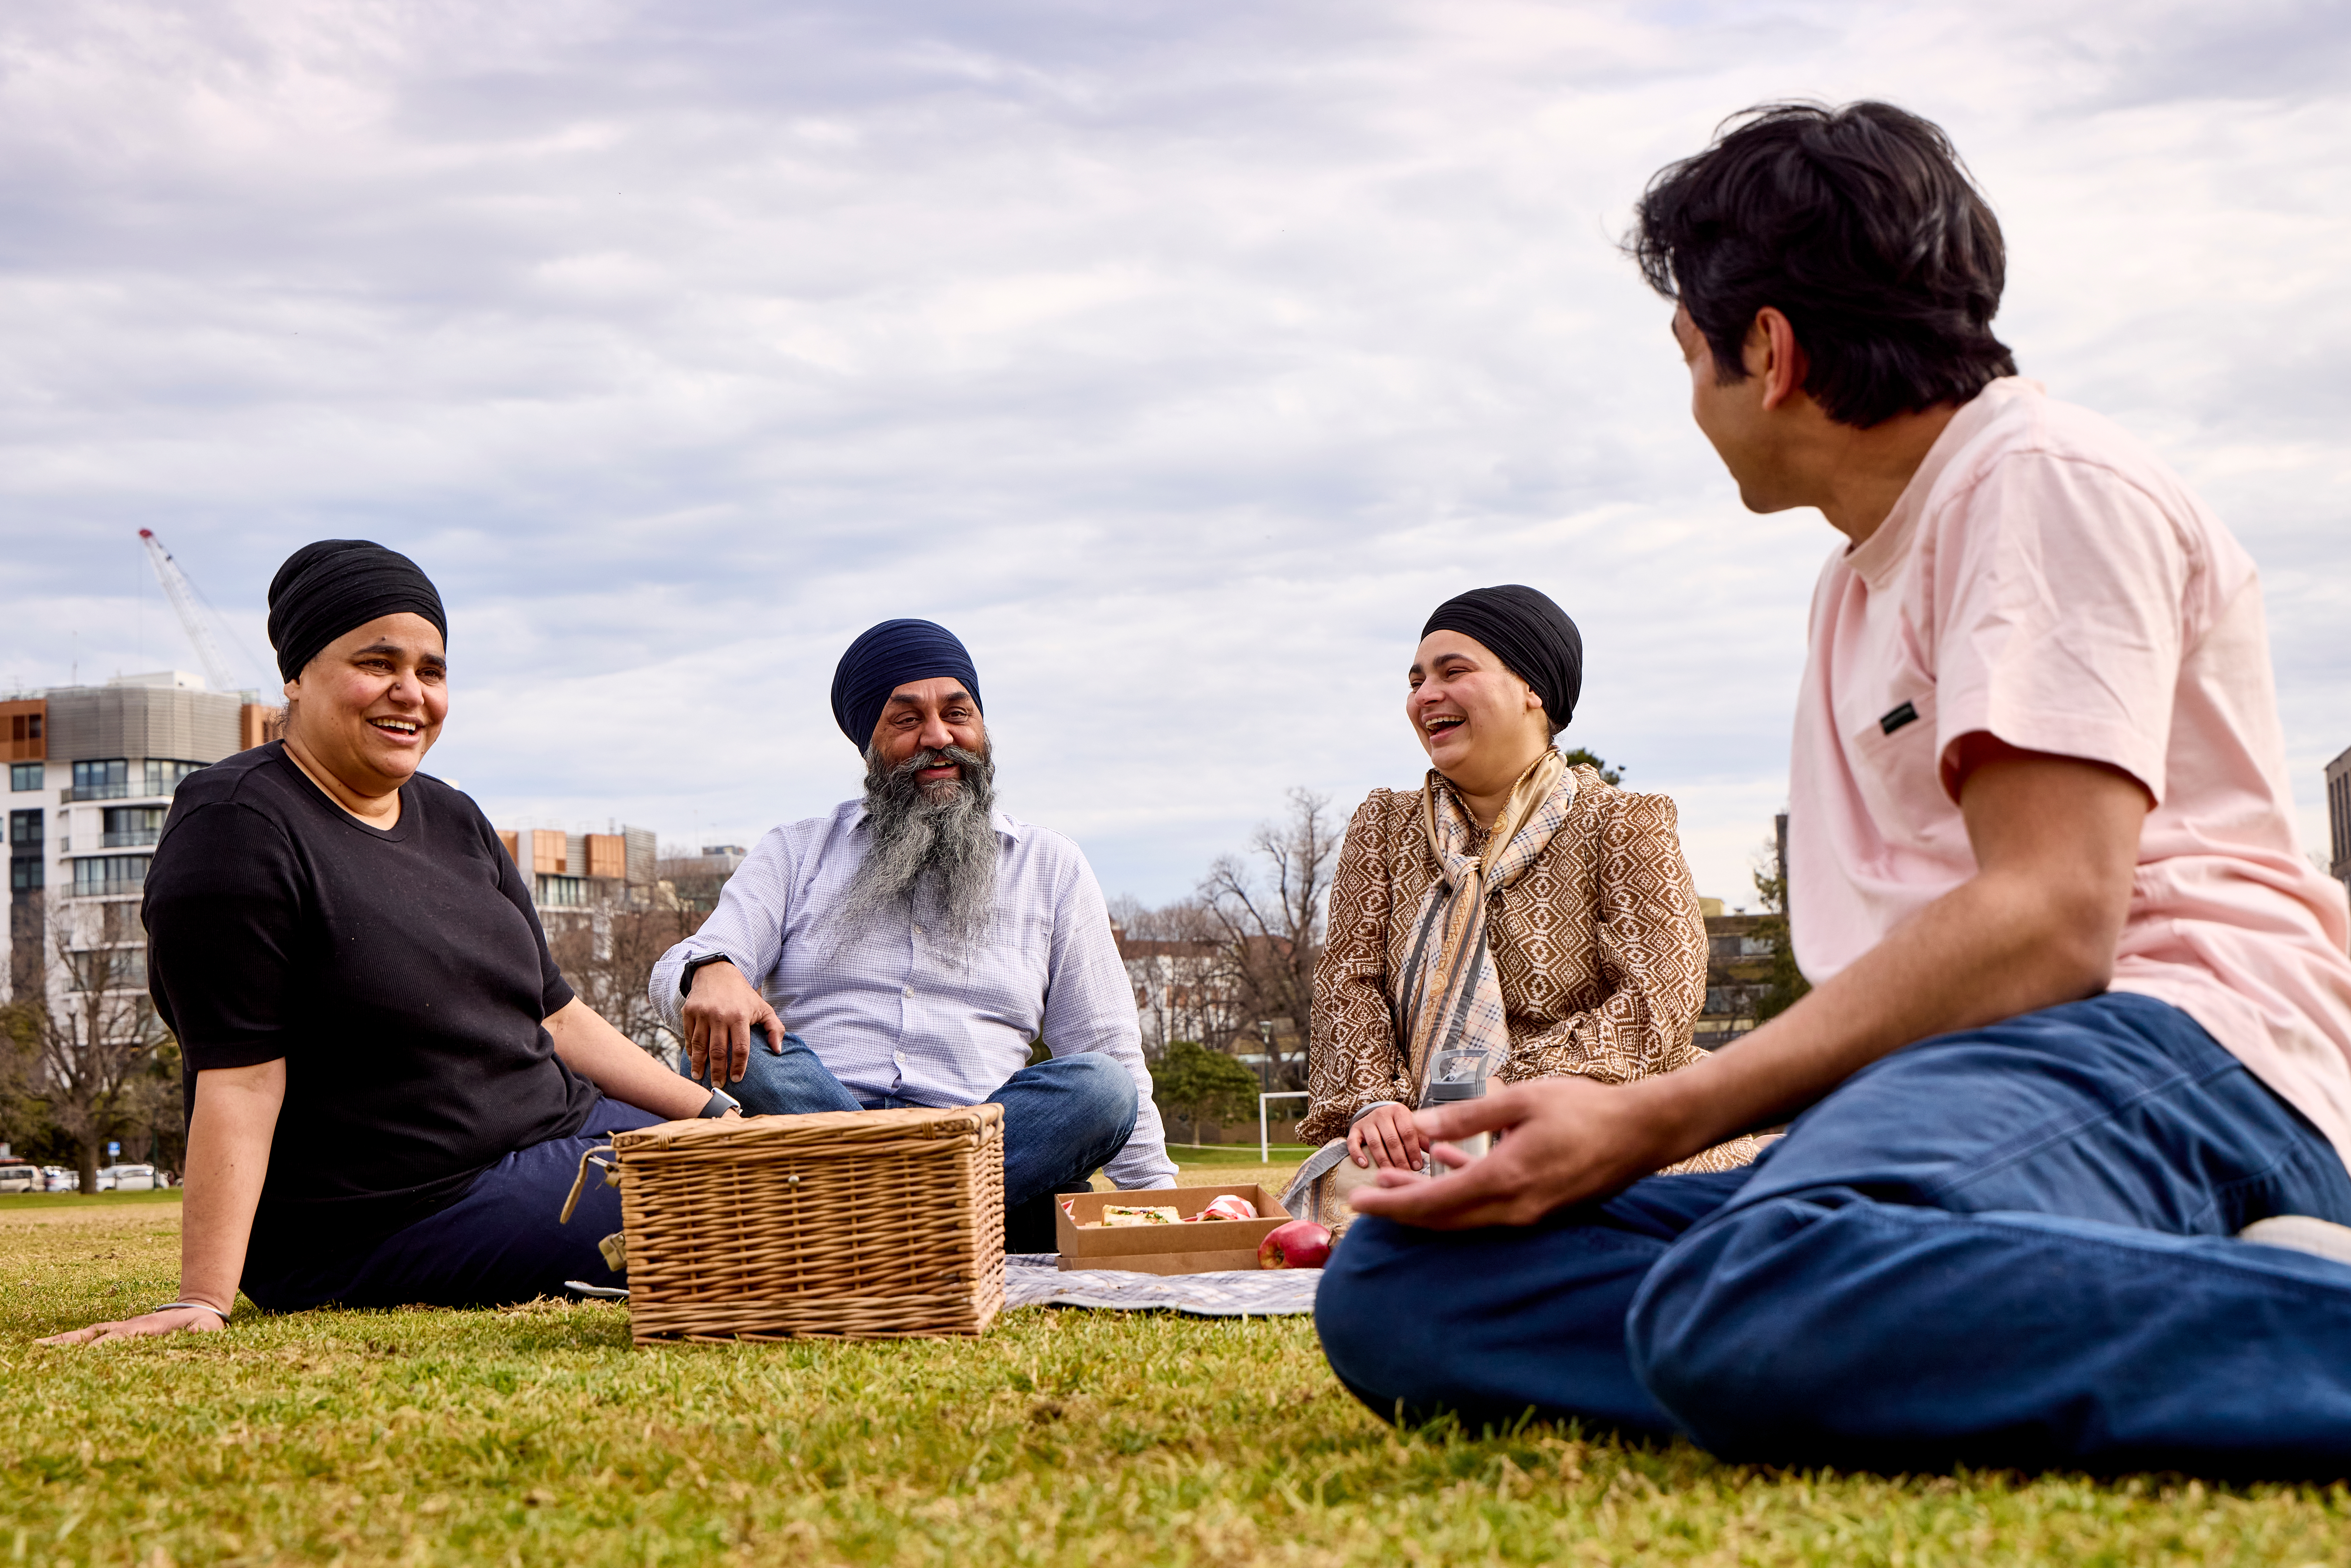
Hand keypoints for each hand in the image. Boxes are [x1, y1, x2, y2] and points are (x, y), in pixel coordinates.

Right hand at [37, 1303, 225, 1346]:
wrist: (199, 1309)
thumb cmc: (203, 1324)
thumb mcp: (209, 1329)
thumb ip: (204, 1331)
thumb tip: (197, 1331)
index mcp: (145, 1327)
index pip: (119, 1338)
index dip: (103, 1347)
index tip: (85, 1357)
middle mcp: (127, 1327)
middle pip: (93, 1334)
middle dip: (69, 1342)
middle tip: (41, 1351)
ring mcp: (121, 1330)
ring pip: (88, 1335)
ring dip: (64, 1342)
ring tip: (35, 1349)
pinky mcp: (119, 1335)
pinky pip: (92, 1339)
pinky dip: (72, 1343)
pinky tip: (52, 1351)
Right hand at [680, 961, 786, 1086]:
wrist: (717, 973)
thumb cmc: (743, 995)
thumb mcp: (763, 1008)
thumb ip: (775, 1028)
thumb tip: (778, 1050)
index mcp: (739, 1016)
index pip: (740, 1048)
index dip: (738, 1066)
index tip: (737, 1079)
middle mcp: (719, 1016)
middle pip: (717, 1051)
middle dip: (717, 1071)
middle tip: (718, 1085)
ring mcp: (702, 1014)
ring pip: (699, 1045)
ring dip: (699, 1064)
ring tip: (699, 1077)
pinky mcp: (689, 1012)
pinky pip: (688, 1036)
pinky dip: (690, 1050)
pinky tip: (693, 1061)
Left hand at [1344, 1076, 1683, 1229]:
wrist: (1643, 1131)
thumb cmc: (1584, 1110)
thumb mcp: (1518, 1101)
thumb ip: (1464, 1118)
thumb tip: (1415, 1125)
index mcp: (1505, 1181)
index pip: (1434, 1206)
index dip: (1392, 1205)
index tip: (1359, 1202)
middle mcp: (1515, 1208)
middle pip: (1444, 1220)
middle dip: (1402, 1206)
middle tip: (1368, 1192)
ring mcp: (1530, 1213)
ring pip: (1465, 1215)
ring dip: (1429, 1198)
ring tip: (1396, 1174)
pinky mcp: (1542, 1208)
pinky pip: (1490, 1206)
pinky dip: (1462, 1188)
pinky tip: (1445, 1162)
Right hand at [1346, 1103, 1427, 1170]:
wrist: (1380, 1116)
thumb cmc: (1399, 1126)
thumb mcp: (1412, 1127)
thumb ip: (1422, 1138)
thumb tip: (1433, 1151)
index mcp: (1399, 1111)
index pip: (1407, 1131)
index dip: (1413, 1150)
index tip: (1418, 1166)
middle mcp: (1382, 1113)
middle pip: (1391, 1139)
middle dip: (1400, 1159)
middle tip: (1405, 1173)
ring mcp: (1367, 1121)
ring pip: (1375, 1143)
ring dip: (1383, 1160)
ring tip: (1390, 1173)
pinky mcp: (1355, 1129)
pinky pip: (1353, 1142)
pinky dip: (1358, 1154)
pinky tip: (1365, 1165)